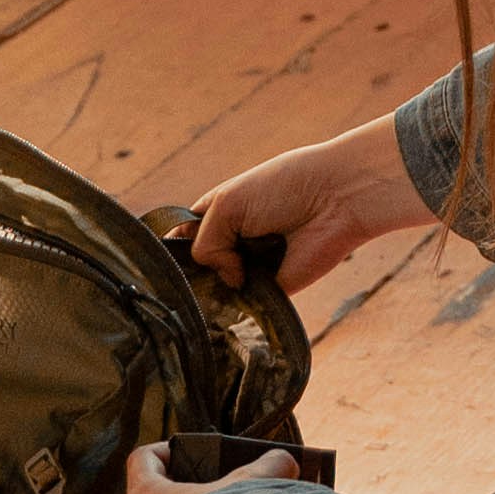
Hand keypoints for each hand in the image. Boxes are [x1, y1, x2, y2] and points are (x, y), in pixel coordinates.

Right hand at [189, 110, 428, 297]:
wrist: (335, 199)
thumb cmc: (283, 187)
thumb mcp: (227, 203)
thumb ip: (205, 243)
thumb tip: (225, 281)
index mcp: (218, 214)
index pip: (182, 238)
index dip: (170, 251)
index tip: (159, 265)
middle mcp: (233, 242)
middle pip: (197, 269)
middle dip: (189, 278)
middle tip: (182, 286)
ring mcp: (251, 267)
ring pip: (219, 292)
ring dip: (213, 295)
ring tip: (210, 292)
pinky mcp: (273, 290)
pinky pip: (247, 306)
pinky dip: (239, 307)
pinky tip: (233, 302)